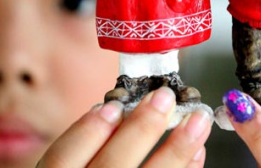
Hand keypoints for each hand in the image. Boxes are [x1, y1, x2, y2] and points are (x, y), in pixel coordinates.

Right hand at [37, 88, 211, 167]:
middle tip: (165, 98)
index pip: (63, 159)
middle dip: (141, 130)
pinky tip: (197, 153)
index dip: (88, 130)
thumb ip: (84, 149)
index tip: (115, 104)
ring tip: (197, 120)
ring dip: (176, 150)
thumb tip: (115, 112)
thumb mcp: (71, 165)